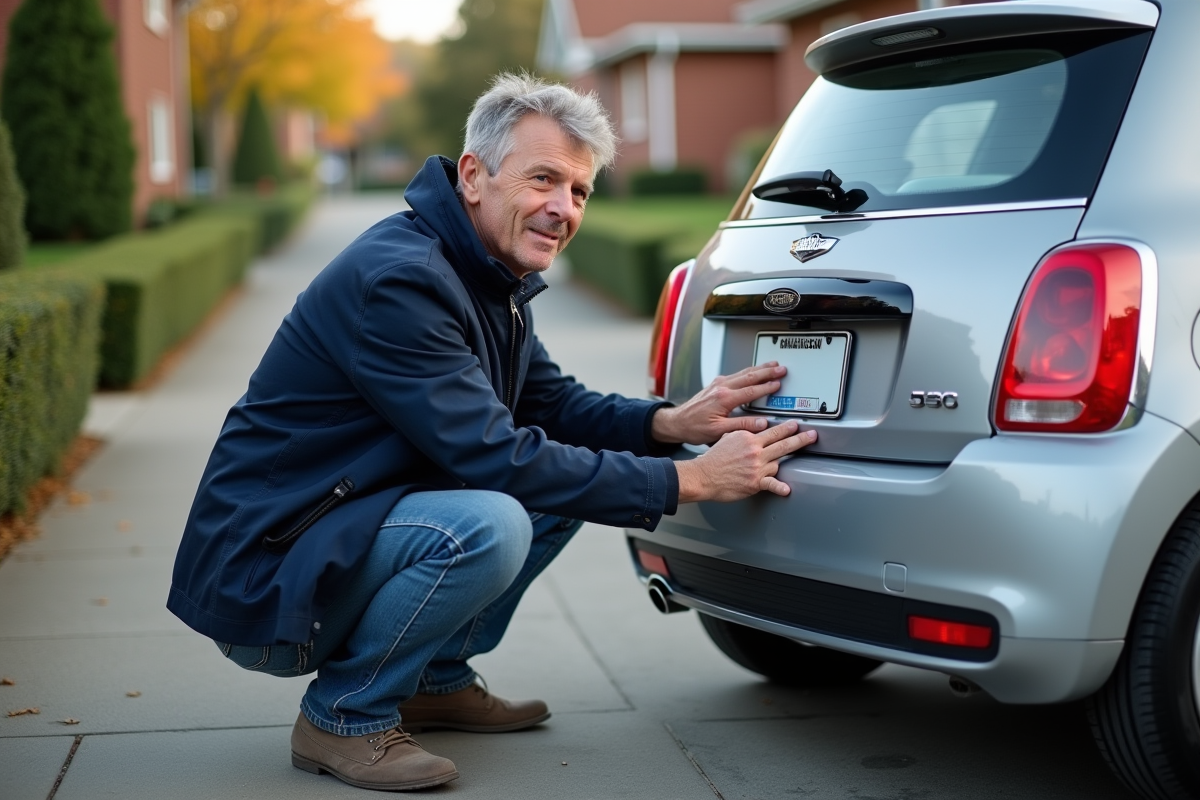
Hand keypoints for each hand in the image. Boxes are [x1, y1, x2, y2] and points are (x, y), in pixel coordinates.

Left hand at [651, 363, 787, 444]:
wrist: (677, 422)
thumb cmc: (694, 427)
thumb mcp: (718, 431)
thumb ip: (741, 425)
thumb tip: (760, 424)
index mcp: (724, 399)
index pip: (751, 391)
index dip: (767, 387)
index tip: (778, 384)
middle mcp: (721, 387)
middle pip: (749, 376)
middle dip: (767, 371)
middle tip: (781, 368)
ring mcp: (717, 384)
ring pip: (743, 372)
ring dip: (759, 368)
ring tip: (772, 365)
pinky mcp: (715, 384)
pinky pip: (736, 374)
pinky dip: (748, 371)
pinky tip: (753, 371)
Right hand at [676, 421, 816, 502]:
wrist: (703, 475)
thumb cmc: (713, 459)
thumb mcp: (727, 437)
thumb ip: (742, 434)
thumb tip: (752, 432)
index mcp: (748, 438)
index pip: (772, 431)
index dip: (787, 428)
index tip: (796, 426)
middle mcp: (755, 451)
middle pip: (782, 443)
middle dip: (800, 438)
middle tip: (812, 435)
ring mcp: (756, 467)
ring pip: (778, 462)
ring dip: (787, 461)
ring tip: (800, 457)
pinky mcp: (754, 482)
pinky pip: (771, 484)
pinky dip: (779, 487)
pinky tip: (787, 489)